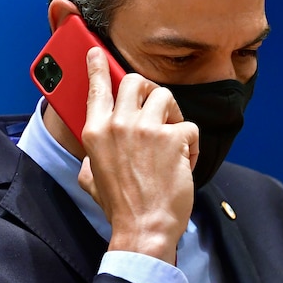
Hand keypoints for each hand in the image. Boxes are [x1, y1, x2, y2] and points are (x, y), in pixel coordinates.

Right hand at [78, 47, 198, 264]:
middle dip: (150, 90)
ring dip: (173, 115)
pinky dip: (192, 145)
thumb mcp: (91, 179)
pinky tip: (185, 162)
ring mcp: (146, 130)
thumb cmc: (120, 207)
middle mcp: (118, 125)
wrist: (143, 229)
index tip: (97, 53)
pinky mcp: (173, 139)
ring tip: (173, 139)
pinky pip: (189, 127)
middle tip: (157, 107)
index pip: (96, 89)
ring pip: (166, 97)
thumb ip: (92, 157)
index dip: (98, 67)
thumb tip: (95, 152)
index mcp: (96, 133)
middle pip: (136, 82)